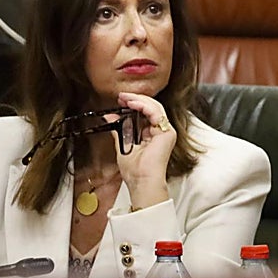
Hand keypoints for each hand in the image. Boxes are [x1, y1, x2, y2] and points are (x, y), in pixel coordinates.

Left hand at [116, 90, 174, 208]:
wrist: (142, 181)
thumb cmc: (135, 170)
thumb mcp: (123, 145)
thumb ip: (119, 130)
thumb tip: (110, 117)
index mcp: (152, 134)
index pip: (145, 112)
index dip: (134, 104)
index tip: (120, 100)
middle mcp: (161, 131)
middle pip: (152, 107)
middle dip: (136, 99)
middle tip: (122, 96)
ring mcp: (166, 131)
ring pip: (155, 107)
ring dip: (139, 100)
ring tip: (126, 98)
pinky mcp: (167, 132)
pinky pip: (156, 113)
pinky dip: (144, 106)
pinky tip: (133, 104)